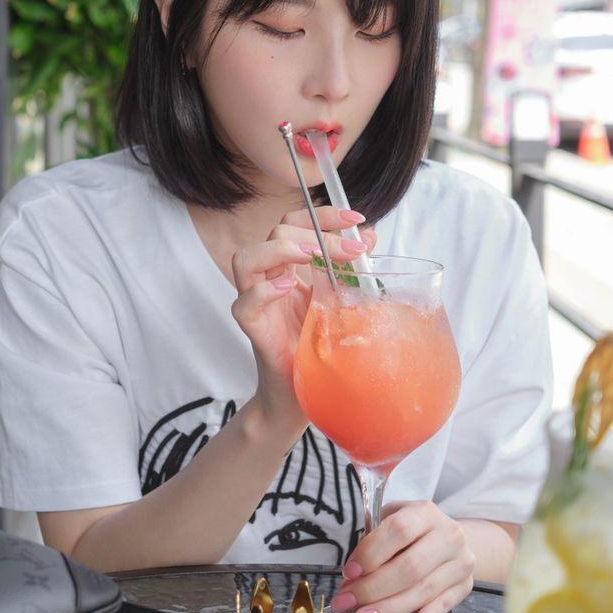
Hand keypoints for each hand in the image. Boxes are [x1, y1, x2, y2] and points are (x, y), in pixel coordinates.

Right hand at [230, 207, 376, 427]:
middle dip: (314, 231)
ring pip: (245, 259)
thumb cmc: (318, 349)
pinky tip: (287, 287)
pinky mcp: (254, 330)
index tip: (356, 219)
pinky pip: (244, 304)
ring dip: (279, 249)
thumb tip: (369, 237)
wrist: (302, 397)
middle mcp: (270, 279)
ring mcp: (258, 303)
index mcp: (290, 268)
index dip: (323, 214)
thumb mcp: (341, 302)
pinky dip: (263, 291)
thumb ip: (350, 270)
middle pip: (275, 233)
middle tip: (349, 250)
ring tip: (310, 255)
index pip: (295, 223)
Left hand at [331, 500, 475, 612]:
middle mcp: (448, 535)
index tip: (349, 573)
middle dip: (373, 589)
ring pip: (425, 589)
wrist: (452, 537)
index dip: (371, 553)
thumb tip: (352, 577)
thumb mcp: (393, 520)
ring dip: (390, 609)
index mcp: (425, 513)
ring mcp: (461, 562)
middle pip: (410, 567)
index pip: (398, 530)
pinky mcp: (467, 585)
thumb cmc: (413, 529)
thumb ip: (374, 541)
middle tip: (347, 602)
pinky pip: (447, 603)